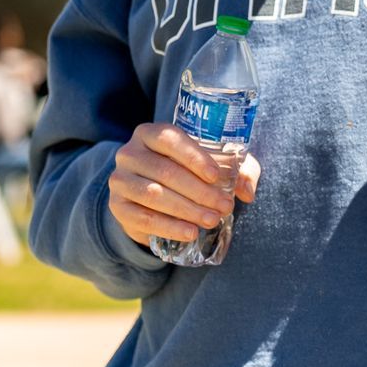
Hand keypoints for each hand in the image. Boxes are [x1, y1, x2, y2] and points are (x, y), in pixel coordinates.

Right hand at [106, 123, 259, 247]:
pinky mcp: (117, 206)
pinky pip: (144, 218)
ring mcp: (120, 180)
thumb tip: (248, 191)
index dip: (194, 158)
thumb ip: (237, 172)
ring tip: (212, 220)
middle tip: (224, 206)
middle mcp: (130, 153)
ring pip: (154, 195)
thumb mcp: (215, 167)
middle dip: (199, 191)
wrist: (153, 199)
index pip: (170, 139)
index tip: (217, 176)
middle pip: (165, 171)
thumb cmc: (188, 174)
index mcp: (151, 134)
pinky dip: (170, 227)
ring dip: (187, 210)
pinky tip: (191, 232)